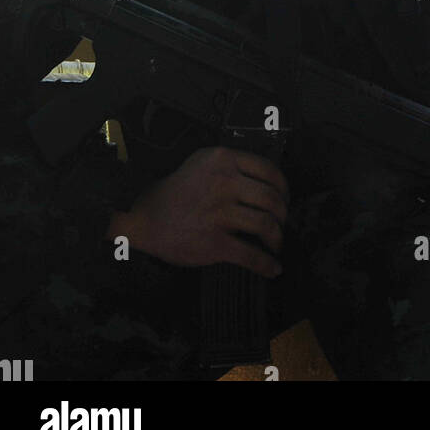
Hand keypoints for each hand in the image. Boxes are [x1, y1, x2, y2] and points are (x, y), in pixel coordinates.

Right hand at [106, 147, 287, 277]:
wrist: (144, 217)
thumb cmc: (175, 191)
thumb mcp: (202, 163)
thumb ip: (231, 167)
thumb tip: (264, 182)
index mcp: (223, 160)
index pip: (268, 170)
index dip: (283, 187)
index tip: (285, 198)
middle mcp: (225, 183)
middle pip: (271, 199)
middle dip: (283, 215)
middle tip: (282, 223)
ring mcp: (219, 213)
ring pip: (266, 225)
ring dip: (277, 238)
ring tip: (276, 244)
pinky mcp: (214, 242)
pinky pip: (250, 255)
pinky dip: (266, 264)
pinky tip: (273, 268)